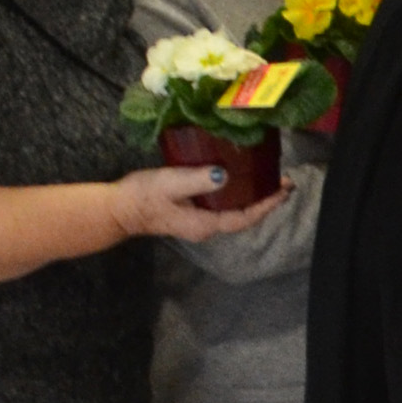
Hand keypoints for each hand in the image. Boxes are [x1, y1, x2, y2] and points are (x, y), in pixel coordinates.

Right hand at [118, 166, 282, 242]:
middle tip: (282, 179)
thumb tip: (225, 175)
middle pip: (244, 214)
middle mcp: (207, 226)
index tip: (285, 189)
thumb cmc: (143, 197)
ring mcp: (199, 221)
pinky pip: (221, 204)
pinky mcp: (191, 212)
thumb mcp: (171, 184)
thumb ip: (198, 181)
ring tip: (266, 177)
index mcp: (207, 224)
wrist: (117, 208)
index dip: (268, 204)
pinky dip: (235, 192)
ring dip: (251, 194)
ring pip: (234, 209)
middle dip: (265, 198)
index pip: (246, 217)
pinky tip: (237, 178)